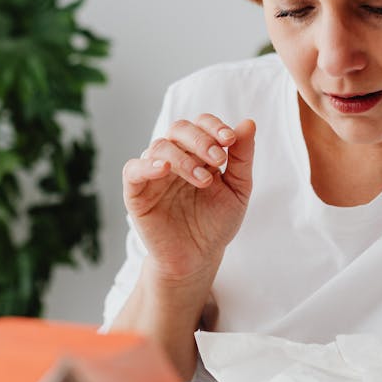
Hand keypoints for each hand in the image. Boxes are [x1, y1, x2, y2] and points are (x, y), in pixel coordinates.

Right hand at [122, 115, 255, 283]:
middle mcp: (174, 157)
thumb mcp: (238, 190)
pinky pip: (133, 170)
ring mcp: (153, 173)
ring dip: (183, 158)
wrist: (199, 258)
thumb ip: (242, 157)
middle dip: (200, 140)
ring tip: (204, 180)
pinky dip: (147, 165)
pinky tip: (164, 170)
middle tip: (218, 159)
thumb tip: (248, 123)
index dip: (214, 126)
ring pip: (159, 147)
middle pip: (179, 129)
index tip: (230, 140)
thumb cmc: (217, 222)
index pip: (201, 124)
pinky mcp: (136, 193)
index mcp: (197, 152)